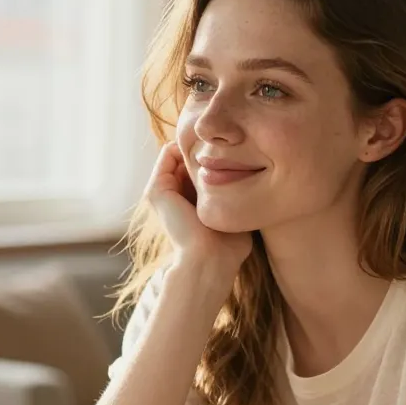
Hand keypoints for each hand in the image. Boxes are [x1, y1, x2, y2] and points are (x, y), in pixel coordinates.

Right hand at [145, 141, 251, 276]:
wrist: (210, 259)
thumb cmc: (229, 245)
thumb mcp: (234, 214)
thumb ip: (235, 197)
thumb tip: (249, 176)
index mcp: (188, 204)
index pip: (199, 169)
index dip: (217, 156)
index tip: (237, 152)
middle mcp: (173, 196)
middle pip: (189, 158)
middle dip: (207, 148)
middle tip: (229, 145)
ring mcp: (162, 192)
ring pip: (179, 153)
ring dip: (198, 145)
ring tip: (218, 147)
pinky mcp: (156, 190)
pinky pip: (168, 153)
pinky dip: (186, 145)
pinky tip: (208, 150)